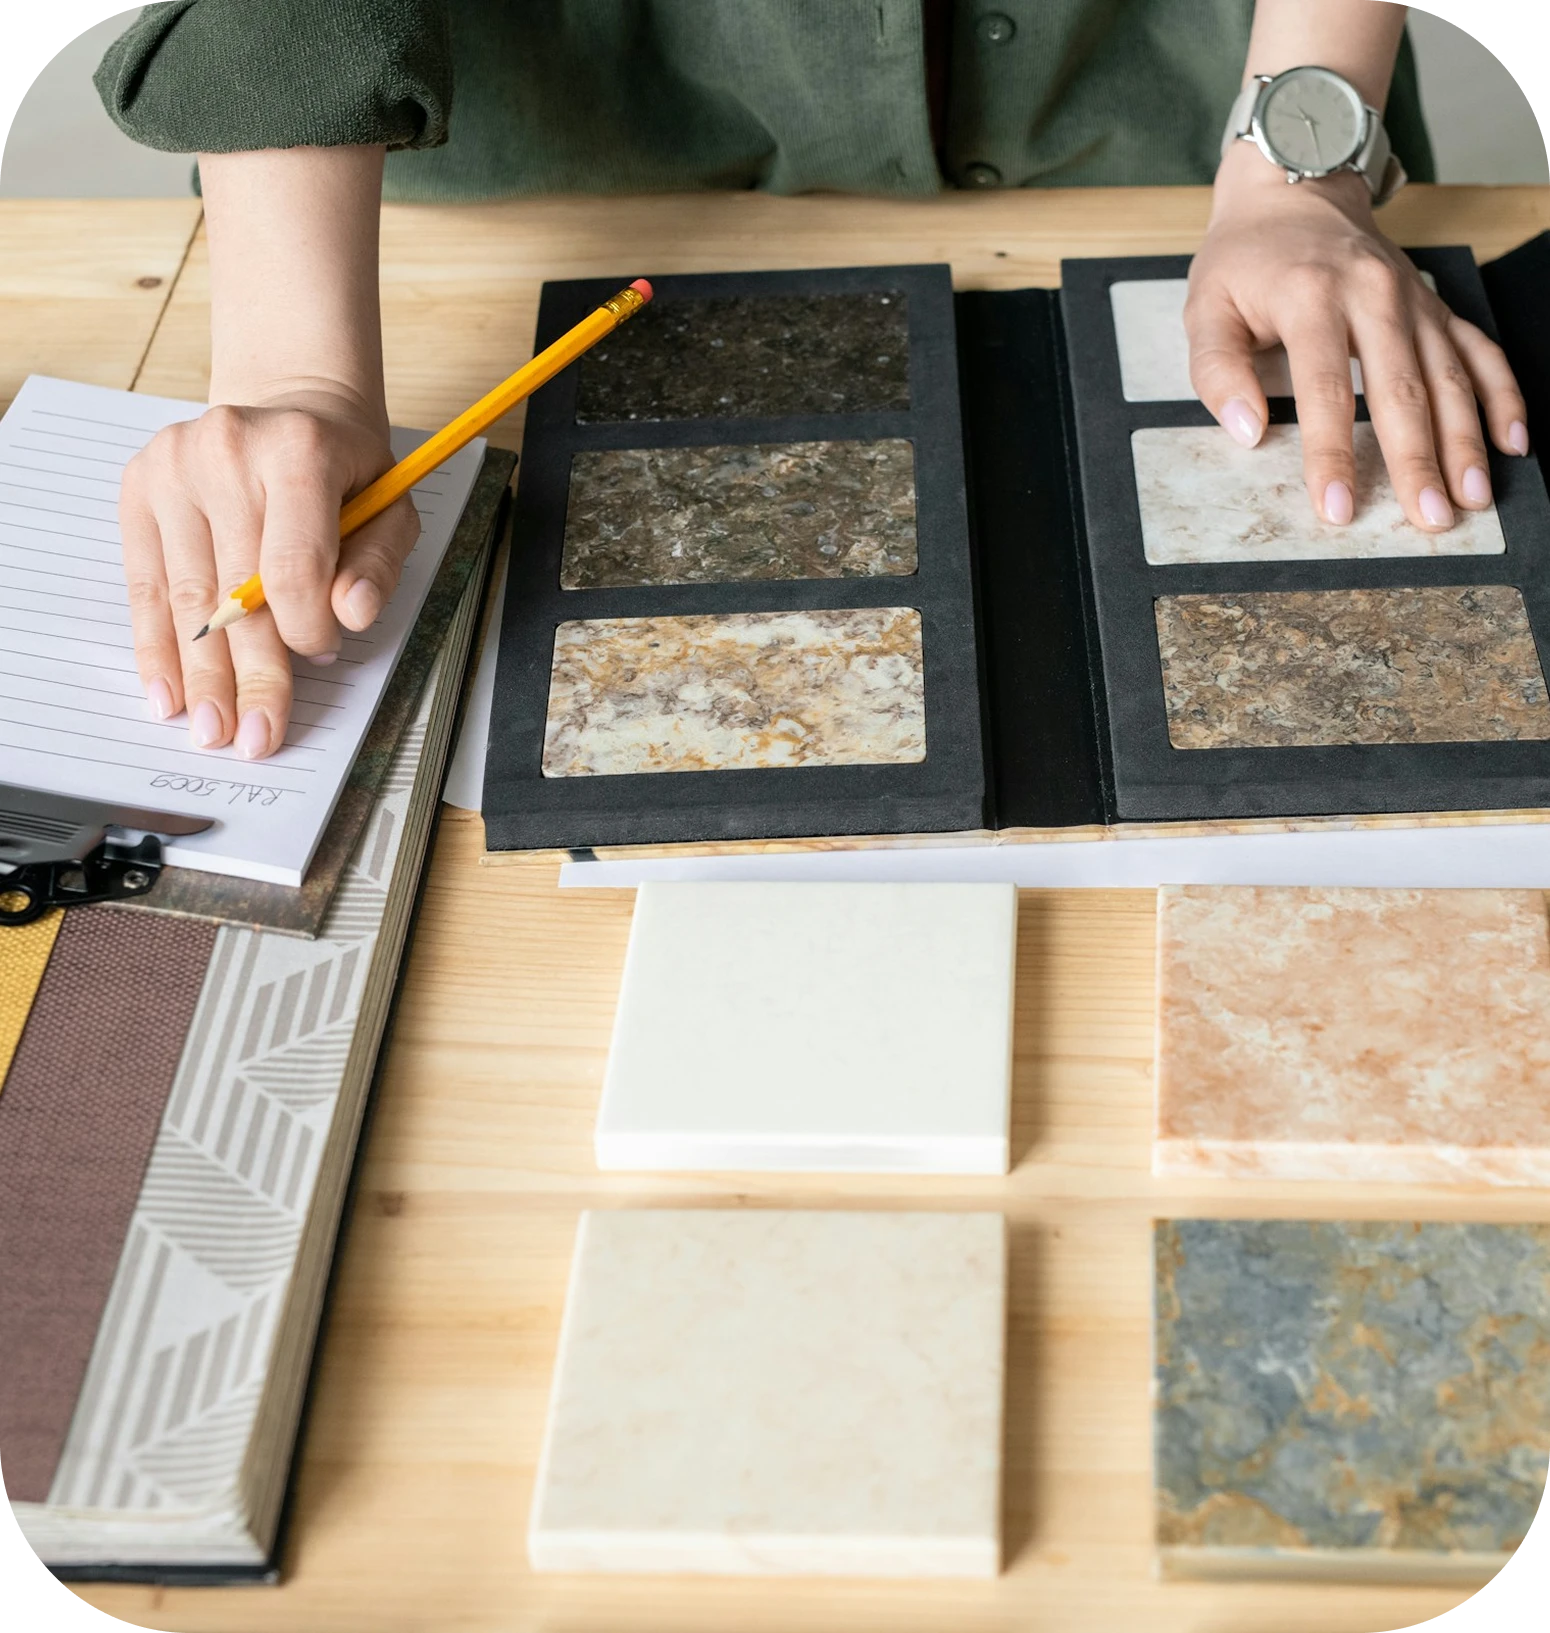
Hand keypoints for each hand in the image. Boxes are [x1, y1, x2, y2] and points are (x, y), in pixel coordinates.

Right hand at [119, 387, 418, 759]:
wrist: (289, 411)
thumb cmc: (345, 472)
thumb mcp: (390, 508)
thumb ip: (377, 565)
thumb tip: (351, 616)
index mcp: (298, 450)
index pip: (293, 565)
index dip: (304, 628)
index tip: (320, 659)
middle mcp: (226, 450)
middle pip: (236, 590)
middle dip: (249, 674)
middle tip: (254, 736)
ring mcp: (173, 467)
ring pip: (187, 596)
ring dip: (200, 674)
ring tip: (211, 728)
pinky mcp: (139, 487)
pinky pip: (146, 583)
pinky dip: (157, 644)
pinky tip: (168, 690)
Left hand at [1186, 143, 1528, 529]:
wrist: (1295, 190)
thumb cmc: (1244, 261)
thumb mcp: (1206, 307)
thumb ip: (1217, 370)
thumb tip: (1247, 431)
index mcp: (1311, 297)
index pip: (1325, 391)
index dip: (1332, 455)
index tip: (1338, 508)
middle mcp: (1373, 296)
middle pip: (1401, 389)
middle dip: (1418, 460)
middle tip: (1430, 518)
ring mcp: (1412, 299)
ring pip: (1448, 376)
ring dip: (1465, 440)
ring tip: (1472, 497)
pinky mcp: (1434, 304)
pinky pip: (1478, 350)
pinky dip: (1501, 395)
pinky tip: (1512, 442)